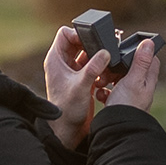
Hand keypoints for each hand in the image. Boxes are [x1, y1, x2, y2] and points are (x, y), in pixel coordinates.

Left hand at [43, 24, 103, 148]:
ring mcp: (72, 71)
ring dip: (98, 57)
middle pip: (79, 42)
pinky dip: (100, 67)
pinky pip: (93, 66)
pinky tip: (107, 74)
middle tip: (107, 44)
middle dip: (93, 44)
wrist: (67, 130)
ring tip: (109, 60)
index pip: (64, 34)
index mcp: (56, 60)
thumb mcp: (81, 86)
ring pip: (87, 54)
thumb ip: (93, 68)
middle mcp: (63, 63)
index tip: (92, 39)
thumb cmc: (66, 110)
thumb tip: (105, 52)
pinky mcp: (82, 80)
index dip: (78, 34)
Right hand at [102, 32, 161, 111]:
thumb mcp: (133, 80)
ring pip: (118, 80)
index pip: (150, 59)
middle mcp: (141, 88)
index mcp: (147, 81)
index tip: (125, 50)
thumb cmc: (127, 107)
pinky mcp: (119, 104)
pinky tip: (99, 94)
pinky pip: (110, 93)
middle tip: (107, 68)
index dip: (139, 52)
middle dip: (117, 66)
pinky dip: (103, 91)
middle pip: (130, 68)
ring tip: (100, 82)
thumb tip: (149, 43)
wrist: (117, 131)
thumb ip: (140, 62)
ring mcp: (130, 97)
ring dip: (107, 78)